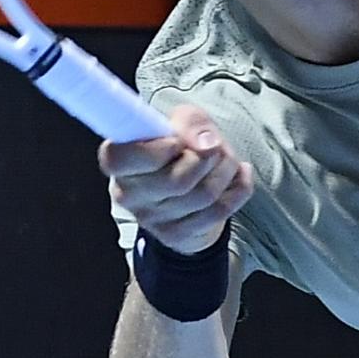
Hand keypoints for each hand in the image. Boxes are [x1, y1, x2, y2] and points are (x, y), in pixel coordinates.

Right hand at [100, 104, 254, 254]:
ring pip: (204, 195)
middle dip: (208, 156)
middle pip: (177, 180)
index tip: (177, 141)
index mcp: (119, 162)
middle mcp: (129, 194)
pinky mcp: (176, 235)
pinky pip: (220, 211)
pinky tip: (239, 174)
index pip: (119, 159)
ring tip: (226, 158)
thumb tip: (207, 143)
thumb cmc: (177, 149)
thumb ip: (191, 122)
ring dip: (227, 169)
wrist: (188, 188)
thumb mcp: (180, 122)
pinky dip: (239, 187)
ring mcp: (152, 219)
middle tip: (214, 145)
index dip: (155, 149)